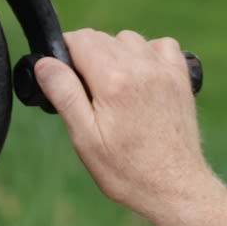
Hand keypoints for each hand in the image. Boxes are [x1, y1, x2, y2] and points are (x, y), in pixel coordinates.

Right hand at [33, 29, 226, 225]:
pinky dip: (147, 54)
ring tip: (112, 88)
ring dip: (115, 54)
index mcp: (114, 80)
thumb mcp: (85, 138)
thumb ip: (64, 94)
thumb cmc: (127, 170)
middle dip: (87, 56)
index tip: (63, 76)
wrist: (175, 187)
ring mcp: (165, 70)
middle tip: (86, 92)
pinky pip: (161, 46)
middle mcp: (142, 67)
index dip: (64, 53)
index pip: (80, 39)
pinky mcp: (181, 78)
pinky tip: (140, 78)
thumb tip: (45, 63)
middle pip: (102, 37)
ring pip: (129, 40)